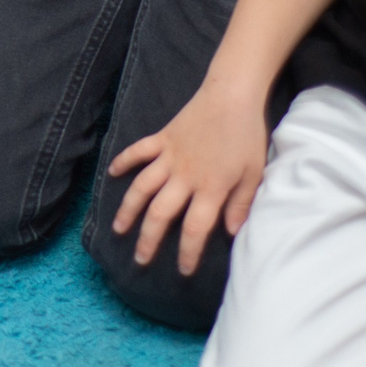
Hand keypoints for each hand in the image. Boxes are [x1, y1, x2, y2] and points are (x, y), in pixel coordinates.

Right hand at [104, 85, 269, 274]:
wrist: (231, 95)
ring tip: (118, 228)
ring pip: (142, 188)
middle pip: (160, 214)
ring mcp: (169, 157)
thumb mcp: (253, 174)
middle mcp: (185, 176)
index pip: (194, 228)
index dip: (187, 252)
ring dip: (128, 209)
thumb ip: (241, 204)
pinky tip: (112, 173)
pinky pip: (138, 152)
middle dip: (149, 240)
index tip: (182, 271)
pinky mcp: (162, 139)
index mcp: (210, 188)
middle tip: (140, 259)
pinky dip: (123, 161)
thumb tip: (232, 233)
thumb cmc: (246, 136)